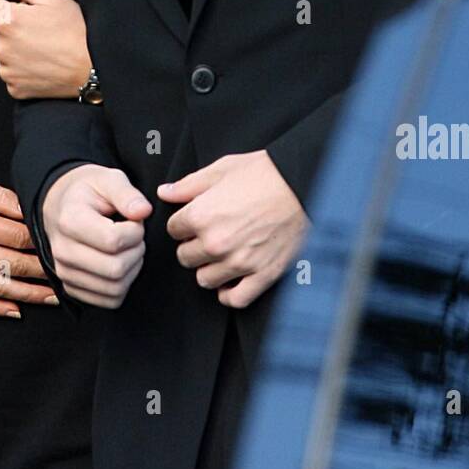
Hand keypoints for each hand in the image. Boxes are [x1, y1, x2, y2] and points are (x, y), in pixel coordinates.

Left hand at [0, 0, 91, 98]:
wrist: (93, 69)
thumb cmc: (76, 31)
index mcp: (7, 21)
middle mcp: (1, 47)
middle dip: (12, 20)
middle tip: (39, 22)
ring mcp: (7, 69)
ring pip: (3, 48)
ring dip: (16, 43)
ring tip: (43, 43)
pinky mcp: (14, 87)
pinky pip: (11, 69)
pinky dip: (22, 64)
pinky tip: (42, 59)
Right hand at [0, 164, 58, 316]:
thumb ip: (2, 198)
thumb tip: (30, 211)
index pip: (20, 238)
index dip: (43, 244)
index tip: (62, 247)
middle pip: (15, 265)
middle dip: (44, 273)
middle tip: (68, 276)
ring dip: (28, 295)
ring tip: (52, 298)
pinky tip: (15, 311)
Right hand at [43, 164, 151, 307]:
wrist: (61, 204)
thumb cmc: (87, 191)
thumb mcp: (108, 179)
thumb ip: (127, 193)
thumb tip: (143, 212)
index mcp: (70, 221)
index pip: (113, 241)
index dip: (135, 232)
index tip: (134, 221)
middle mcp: (63, 251)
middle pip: (116, 269)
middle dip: (136, 252)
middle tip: (134, 236)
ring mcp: (65, 273)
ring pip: (115, 288)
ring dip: (132, 270)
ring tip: (127, 249)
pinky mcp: (72, 288)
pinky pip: (109, 301)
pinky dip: (123, 285)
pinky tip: (119, 263)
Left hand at [158, 149, 308, 308]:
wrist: (304, 184)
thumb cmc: (264, 173)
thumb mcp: (222, 169)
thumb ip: (188, 185)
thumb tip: (164, 193)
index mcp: (202, 216)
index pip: (173, 230)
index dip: (183, 223)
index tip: (194, 219)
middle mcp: (216, 243)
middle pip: (185, 257)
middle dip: (193, 246)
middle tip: (209, 235)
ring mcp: (240, 262)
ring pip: (205, 279)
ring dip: (209, 268)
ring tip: (221, 255)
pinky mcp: (263, 275)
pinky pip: (235, 299)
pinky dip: (229, 293)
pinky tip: (232, 280)